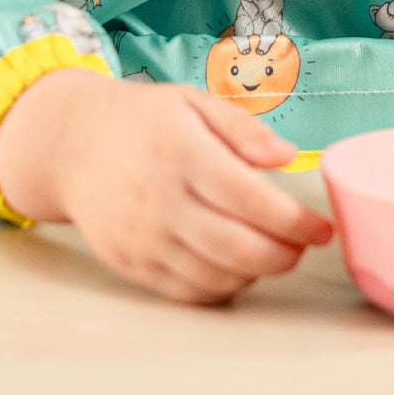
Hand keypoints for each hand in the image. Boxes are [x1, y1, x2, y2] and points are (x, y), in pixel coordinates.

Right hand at [0, 67, 335, 304]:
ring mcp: (142, 238)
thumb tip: (288, 157)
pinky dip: (222, 287)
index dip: (294, 221)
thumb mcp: (193, 102)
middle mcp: (159, 199)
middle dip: (284, 255)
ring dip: (257, 272)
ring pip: (216, 276)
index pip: (249, 198)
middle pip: (237, 247)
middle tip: (303, 246)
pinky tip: (236, 265)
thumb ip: (244, 128)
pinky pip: (187, 292)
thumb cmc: (143, 121)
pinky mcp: (131, 264)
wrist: (71, 146)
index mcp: (181, 152)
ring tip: (273, 251)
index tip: (322, 228)